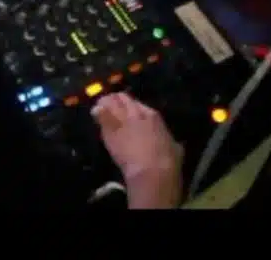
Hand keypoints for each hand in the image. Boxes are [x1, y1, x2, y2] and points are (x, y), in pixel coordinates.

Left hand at [92, 92, 183, 208]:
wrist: (152, 172)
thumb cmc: (168, 163)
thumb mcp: (174, 148)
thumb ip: (167, 140)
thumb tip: (172, 143)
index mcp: (153, 116)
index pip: (138, 104)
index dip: (132, 108)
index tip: (129, 112)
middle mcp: (136, 113)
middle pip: (123, 99)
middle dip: (118, 101)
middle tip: (112, 106)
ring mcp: (122, 119)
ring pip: (111, 102)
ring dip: (106, 103)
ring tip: (101, 105)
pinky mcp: (110, 128)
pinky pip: (101, 113)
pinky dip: (98, 112)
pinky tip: (96, 112)